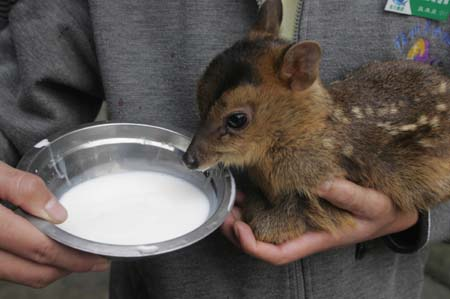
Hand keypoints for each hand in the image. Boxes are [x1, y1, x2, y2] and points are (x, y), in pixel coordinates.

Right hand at [0, 162, 108, 287]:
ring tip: (77, 257)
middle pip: (35, 272)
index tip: (98, 255)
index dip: (74, 256)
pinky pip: (10, 272)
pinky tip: (48, 252)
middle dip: (70, 268)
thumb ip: (22, 188)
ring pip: (23, 276)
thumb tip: (58, 213)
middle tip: (96, 261)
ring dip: (53, 270)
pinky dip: (33, 267)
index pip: (41, 249)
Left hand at [221, 178, 417, 264]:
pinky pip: (273, 208)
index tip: (240, 229)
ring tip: (229, 199)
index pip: (278, 254)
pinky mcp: (300, 205)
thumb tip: (319, 181)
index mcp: (315, 239)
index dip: (255, 247)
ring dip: (243, 216)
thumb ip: (347, 195)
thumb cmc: (382, 211)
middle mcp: (302, 232)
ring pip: (264, 226)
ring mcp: (299, 220)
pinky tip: (247, 188)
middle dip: (239, 232)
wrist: (390, 208)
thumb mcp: (371, 204)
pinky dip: (256, 201)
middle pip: (263, 242)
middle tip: (225, 211)